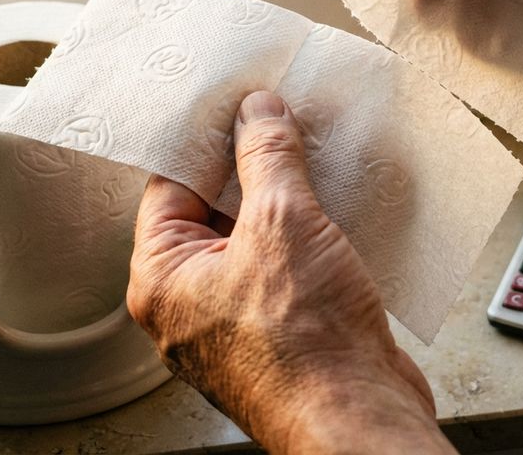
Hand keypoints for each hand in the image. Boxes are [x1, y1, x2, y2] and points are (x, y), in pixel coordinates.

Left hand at [127, 91, 454, 453]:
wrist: (360, 418)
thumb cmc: (305, 346)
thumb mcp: (282, 223)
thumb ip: (266, 158)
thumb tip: (257, 115)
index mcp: (162, 279)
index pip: (169, 185)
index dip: (205, 139)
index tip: (235, 104)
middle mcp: (191, 301)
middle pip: (213, 208)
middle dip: (251, 165)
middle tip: (279, 118)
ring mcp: (237, 317)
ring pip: (255, 235)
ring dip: (286, 196)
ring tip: (313, 151)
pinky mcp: (282, 327)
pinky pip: (286, 262)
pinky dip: (308, 230)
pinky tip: (337, 199)